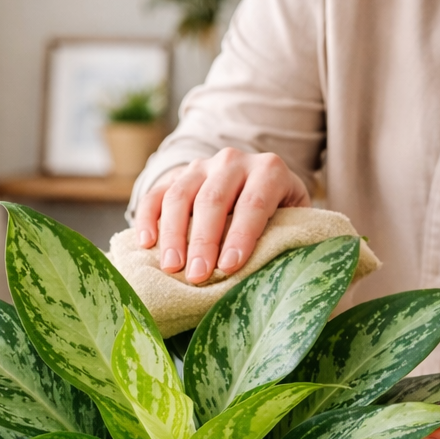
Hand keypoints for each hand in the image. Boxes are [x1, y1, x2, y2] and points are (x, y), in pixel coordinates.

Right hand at [134, 148, 310, 284]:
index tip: (229, 267)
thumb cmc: (278, 216)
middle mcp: (233, 162)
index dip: (241, 235)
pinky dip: (147, 218)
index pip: (254, 202)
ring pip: (180, 196)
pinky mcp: (175, 177)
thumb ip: (292, 238)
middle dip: (204, 241)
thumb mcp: (293, 221)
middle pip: (213, 199)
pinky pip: (155, 194)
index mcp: (269, 171)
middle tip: (197, 276)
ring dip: (173, 234)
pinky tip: (146, 243)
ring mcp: (201, 167)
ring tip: (172, 268)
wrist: (254, 185)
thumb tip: (291, 273)